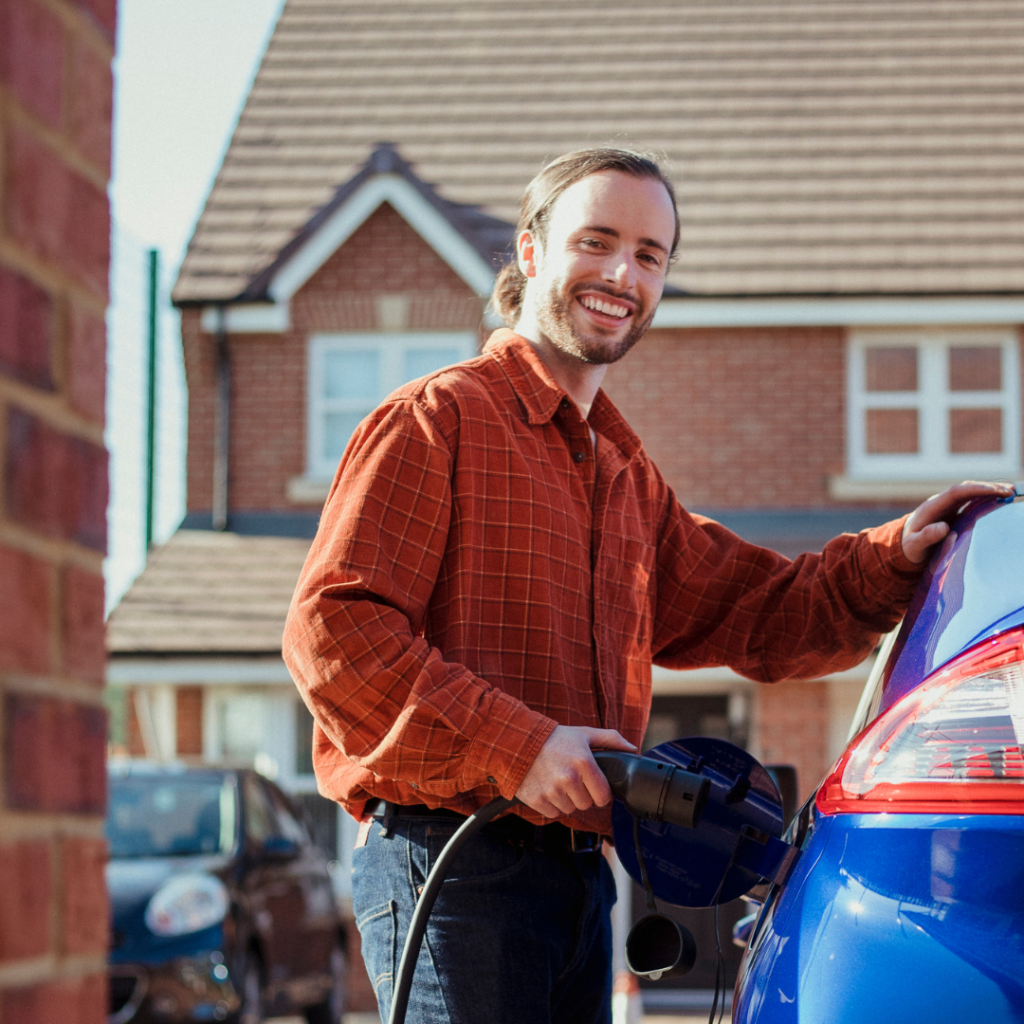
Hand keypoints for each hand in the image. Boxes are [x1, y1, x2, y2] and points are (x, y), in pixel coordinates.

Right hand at [515, 725, 635, 818]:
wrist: (518, 742)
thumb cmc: (553, 739)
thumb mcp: (583, 734)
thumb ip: (610, 739)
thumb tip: (632, 749)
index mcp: (583, 763)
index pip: (603, 796)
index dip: (599, 792)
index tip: (592, 785)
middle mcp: (569, 779)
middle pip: (586, 804)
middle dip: (581, 794)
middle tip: (571, 779)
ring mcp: (552, 791)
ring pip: (570, 810)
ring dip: (566, 800)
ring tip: (557, 781)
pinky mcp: (537, 799)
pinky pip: (553, 813)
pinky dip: (551, 804)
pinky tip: (547, 788)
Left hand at [902, 480, 1015, 563]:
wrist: (904, 546)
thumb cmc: (909, 547)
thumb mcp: (914, 545)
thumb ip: (926, 537)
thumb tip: (943, 527)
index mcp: (931, 508)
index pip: (955, 492)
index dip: (975, 489)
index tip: (994, 490)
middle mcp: (941, 503)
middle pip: (966, 489)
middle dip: (988, 487)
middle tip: (1010, 491)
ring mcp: (948, 507)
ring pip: (971, 493)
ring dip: (990, 491)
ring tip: (1011, 492)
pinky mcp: (955, 512)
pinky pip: (972, 502)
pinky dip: (987, 499)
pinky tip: (1001, 500)